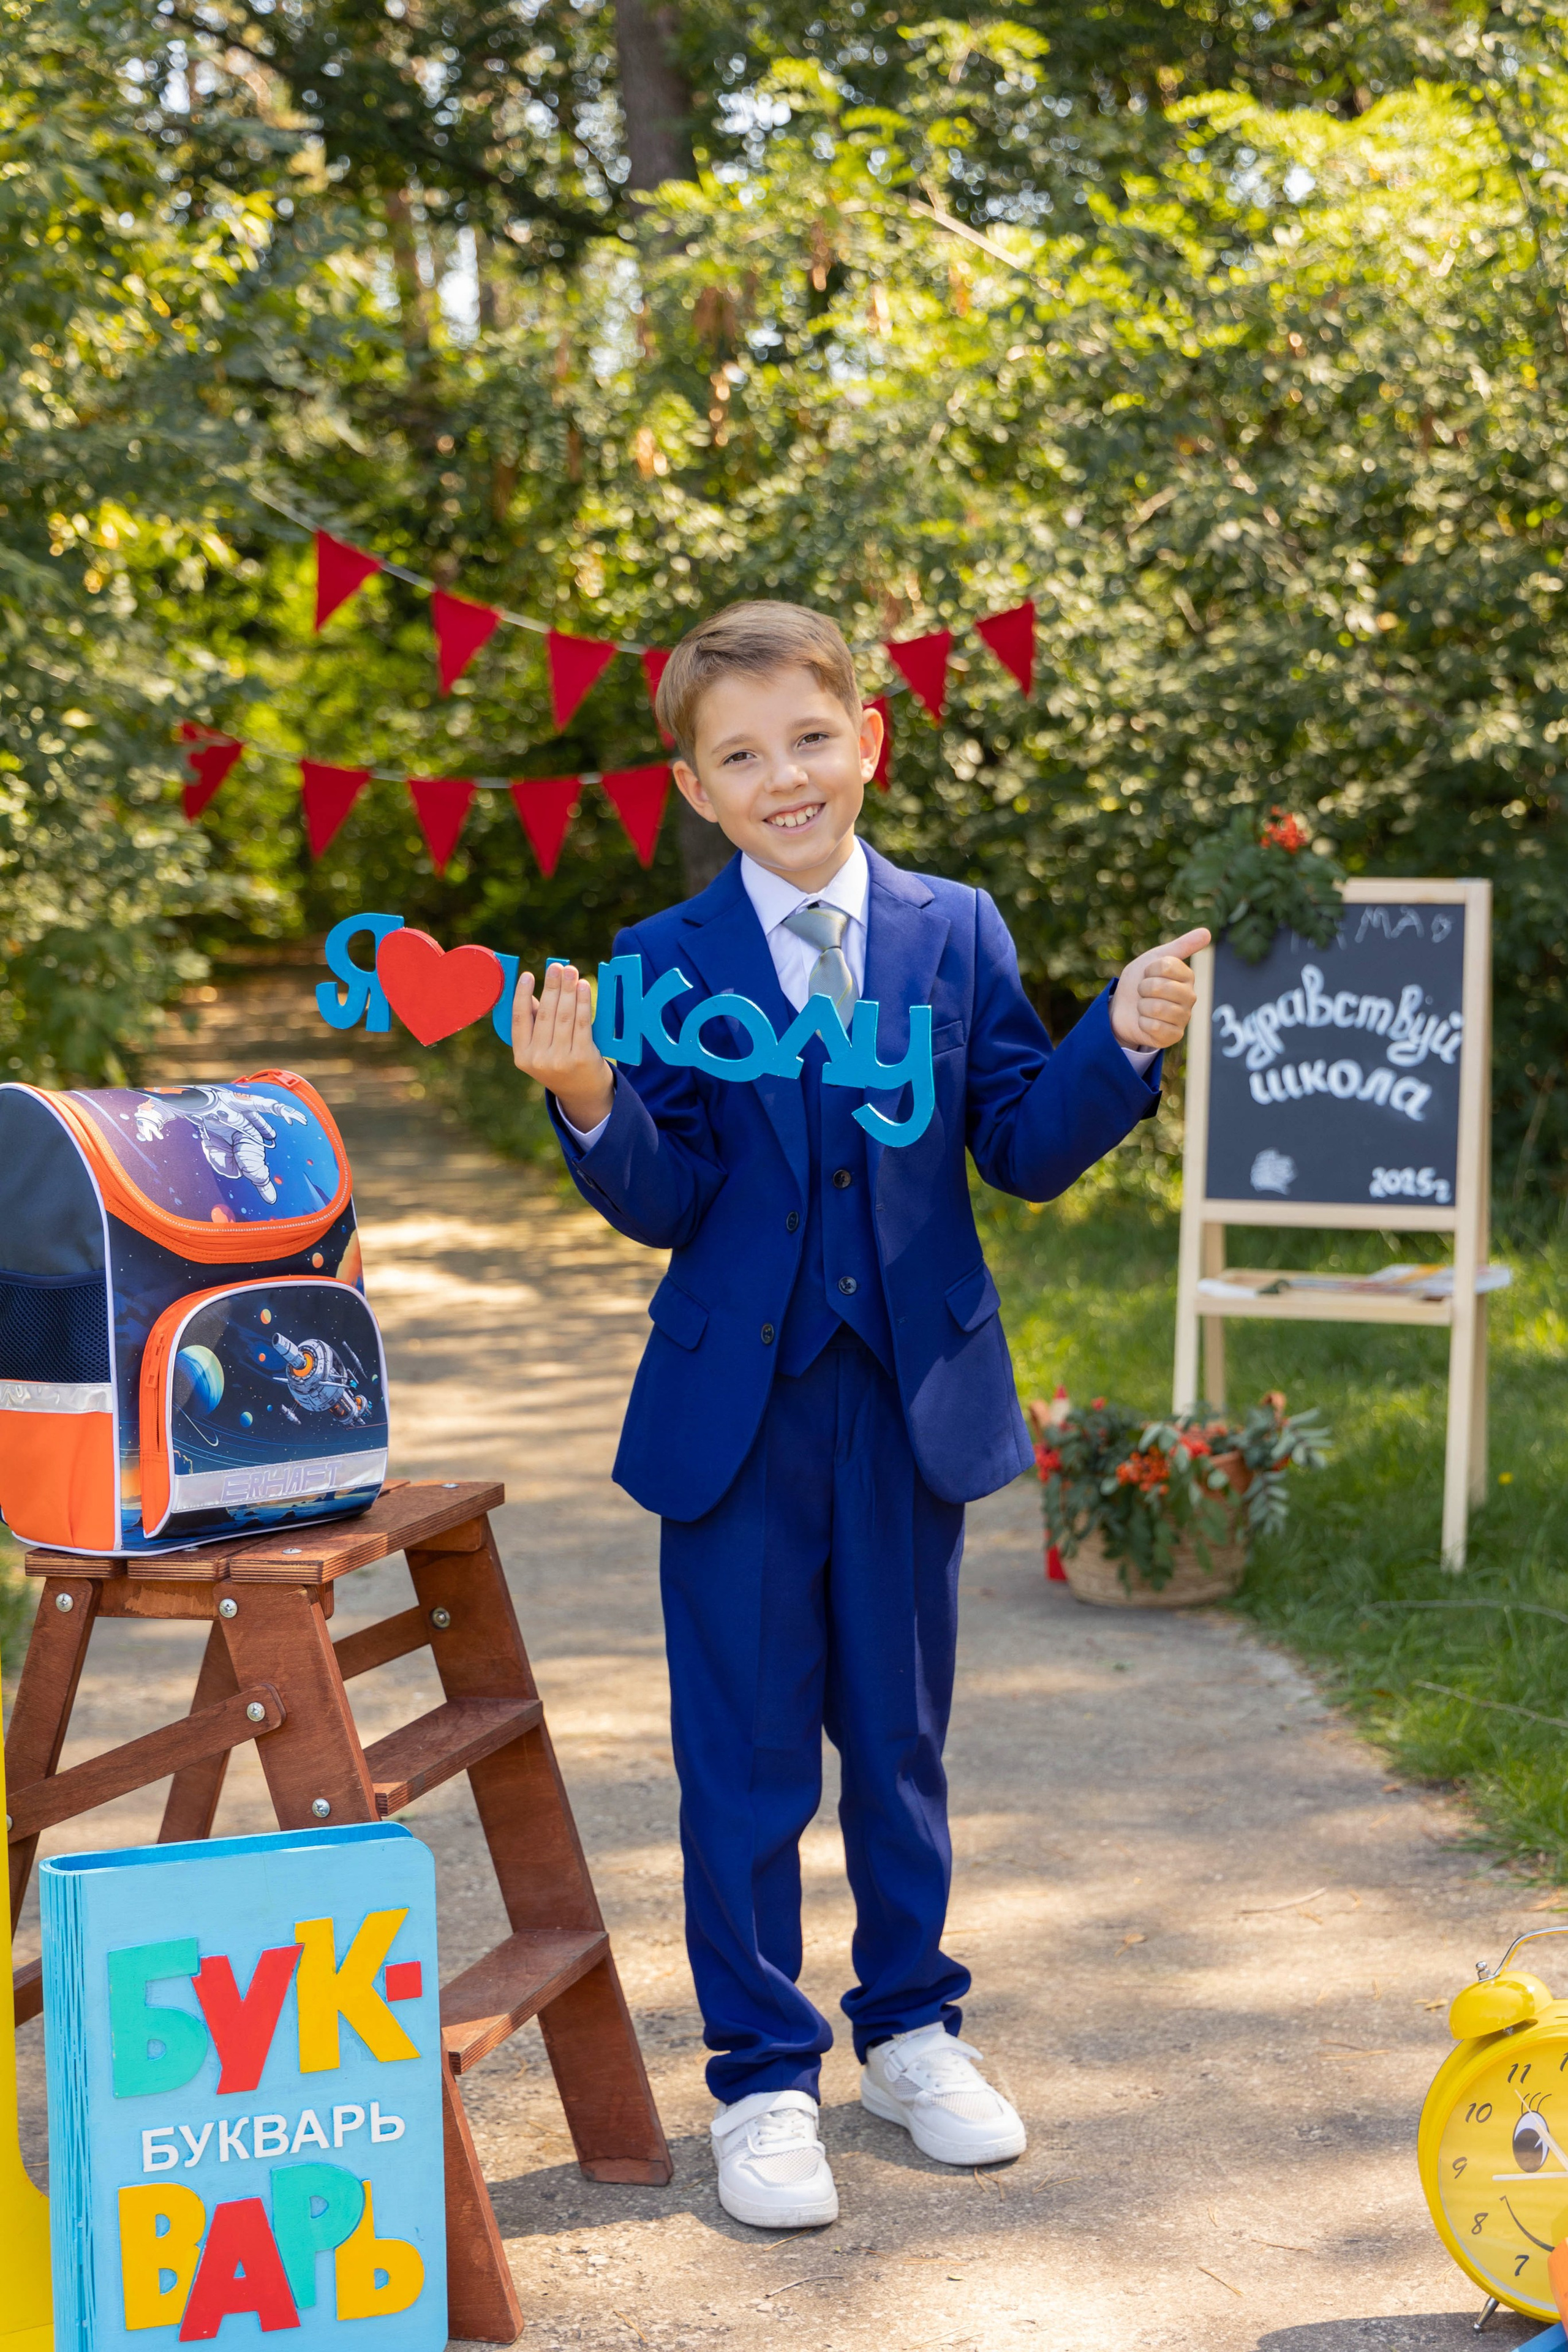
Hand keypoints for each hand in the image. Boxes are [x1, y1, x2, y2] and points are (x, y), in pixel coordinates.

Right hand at [511, 963, 614, 1132]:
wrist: (583, 1094)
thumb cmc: (559, 1063)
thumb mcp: (539, 1050)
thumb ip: (533, 1023)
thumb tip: (529, 990)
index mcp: (521, 1056)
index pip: (519, 1020)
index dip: (521, 995)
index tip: (527, 975)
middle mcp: (538, 1059)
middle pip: (544, 1014)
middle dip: (551, 986)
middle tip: (556, 966)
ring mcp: (560, 1060)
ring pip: (564, 1016)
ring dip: (568, 990)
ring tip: (571, 971)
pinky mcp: (581, 1058)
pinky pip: (582, 1023)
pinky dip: (582, 1002)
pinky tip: (582, 987)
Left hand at [1111, 928, 1211, 1051]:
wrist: (1121, 1008)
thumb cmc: (1140, 981)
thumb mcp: (1155, 958)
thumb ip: (1182, 946)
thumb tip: (1208, 932)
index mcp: (1187, 976)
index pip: (1165, 966)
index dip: (1149, 969)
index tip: (1147, 974)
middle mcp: (1190, 997)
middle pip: (1161, 987)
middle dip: (1143, 988)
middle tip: (1143, 992)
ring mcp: (1183, 1018)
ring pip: (1157, 1008)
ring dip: (1141, 1007)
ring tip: (1143, 1007)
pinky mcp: (1174, 1036)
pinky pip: (1155, 1027)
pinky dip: (1143, 1023)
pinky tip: (1145, 1022)